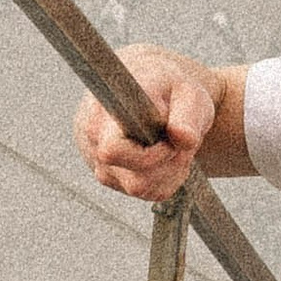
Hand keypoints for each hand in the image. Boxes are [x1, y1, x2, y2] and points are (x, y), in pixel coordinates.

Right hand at [74, 47, 217, 202]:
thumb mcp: (187, 93)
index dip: (149, 155)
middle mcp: (93, 138)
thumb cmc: (169, 88)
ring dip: (167, 172)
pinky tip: (165, 155)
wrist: (152, 88)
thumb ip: (187, 115)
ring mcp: (98, 161)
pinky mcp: (110, 177)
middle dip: (167, 166)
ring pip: (139, 189)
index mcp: (104, 111)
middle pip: (133, 180)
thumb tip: (182, 137)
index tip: (170, 139)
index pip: (112, 151)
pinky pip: (145, 193)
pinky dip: (163, 179)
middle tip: (180, 142)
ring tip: (174, 144)